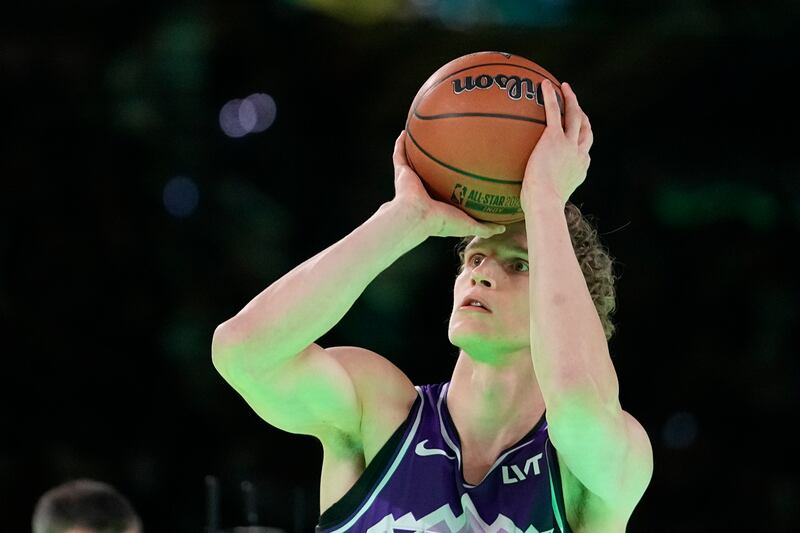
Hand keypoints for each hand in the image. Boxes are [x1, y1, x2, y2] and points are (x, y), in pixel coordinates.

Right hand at [391, 131, 505, 238]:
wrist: (419, 217)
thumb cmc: (442, 222)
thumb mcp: (469, 226)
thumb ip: (485, 227)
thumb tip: (503, 228)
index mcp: (437, 201)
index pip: (446, 188)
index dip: (452, 179)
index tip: (462, 168)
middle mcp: (423, 189)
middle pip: (430, 172)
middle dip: (435, 162)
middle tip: (447, 146)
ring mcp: (411, 180)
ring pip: (413, 161)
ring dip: (416, 149)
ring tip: (424, 133)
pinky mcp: (401, 172)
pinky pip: (399, 154)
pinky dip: (400, 143)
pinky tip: (405, 131)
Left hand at [521, 80, 592, 207]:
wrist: (544, 201)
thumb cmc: (541, 207)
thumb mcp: (547, 199)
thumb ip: (544, 191)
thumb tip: (528, 200)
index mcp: (580, 169)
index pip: (585, 151)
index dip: (583, 140)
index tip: (577, 134)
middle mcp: (579, 154)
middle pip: (586, 130)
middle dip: (583, 116)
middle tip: (577, 106)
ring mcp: (569, 145)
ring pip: (575, 116)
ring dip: (572, 100)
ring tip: (565, 87)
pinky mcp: (555, 138)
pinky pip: (554, 112)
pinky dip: (552, 97)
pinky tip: (545, 85)